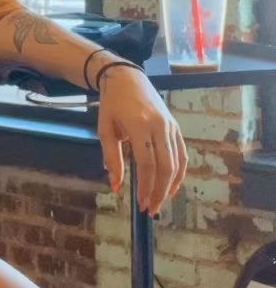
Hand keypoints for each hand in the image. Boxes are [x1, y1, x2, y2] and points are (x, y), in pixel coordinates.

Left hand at [97, 65, 187, 214]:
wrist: (127, 78)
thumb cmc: (112, 104)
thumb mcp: (105, 130)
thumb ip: (111, 158)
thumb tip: (115, 186)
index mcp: (139, 125)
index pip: (147, 163)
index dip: (145, 186)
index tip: (140, 204)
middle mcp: (159, 126)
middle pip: (165, 166)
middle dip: (159, 191)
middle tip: (151, 209)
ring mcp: (171, 125)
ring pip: (176, 162)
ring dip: (170, 185)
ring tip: (160, 202)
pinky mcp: (176, 126)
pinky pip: (181, 153)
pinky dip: (179, 172)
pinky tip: (173, 186)